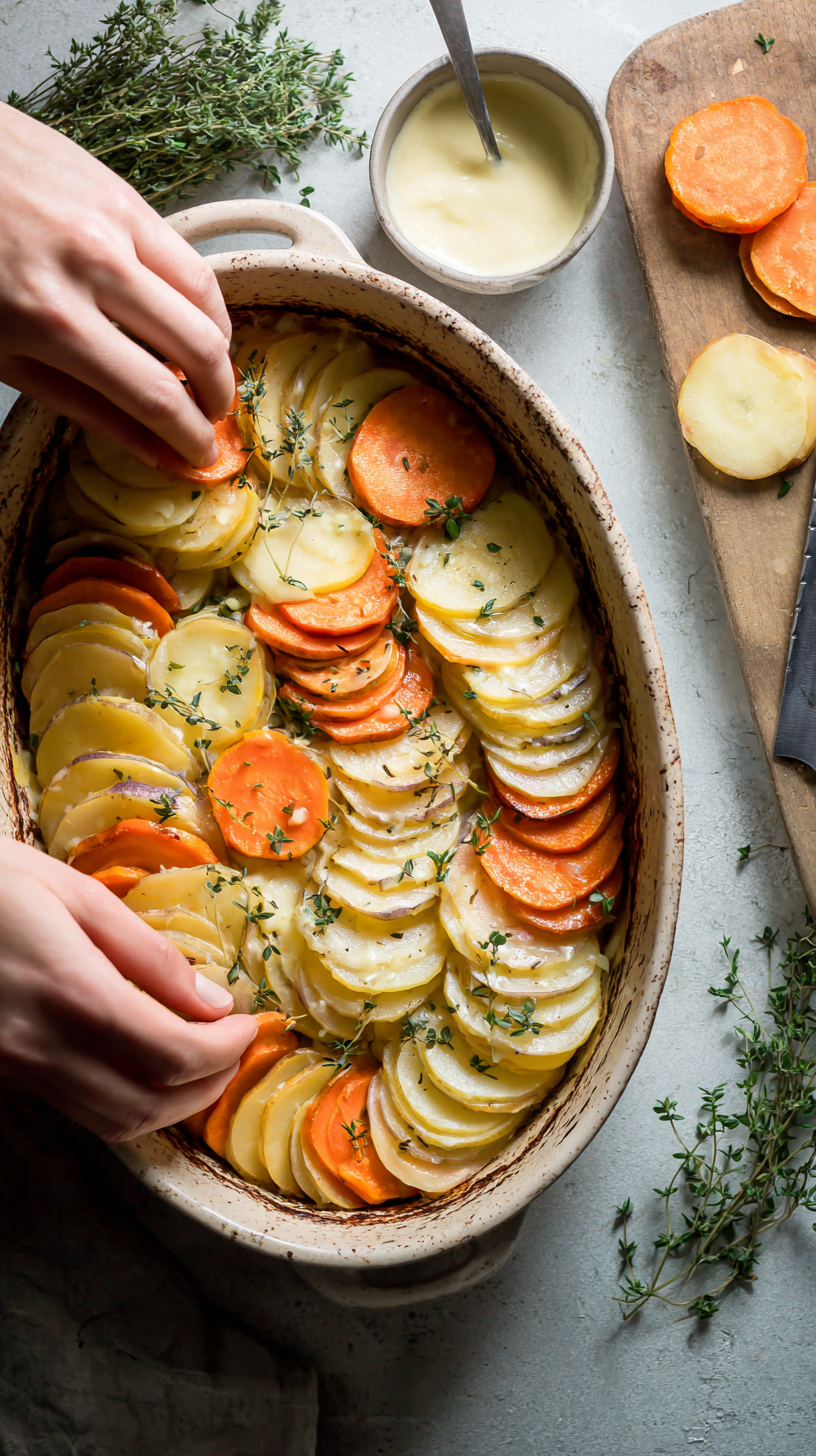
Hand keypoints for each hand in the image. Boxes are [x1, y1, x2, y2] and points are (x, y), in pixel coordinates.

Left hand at [0, 103, 233, 466]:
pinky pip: (185, 254)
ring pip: (205, 298)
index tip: (200, 454)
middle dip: (217, 395)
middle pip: (197, 347)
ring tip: (207, 369)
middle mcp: (92, 267)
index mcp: (51, 321)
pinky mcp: (121, 192)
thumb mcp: (1, 356)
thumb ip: (82, 405)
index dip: (189, 436)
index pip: (154, 395)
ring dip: (219, 346)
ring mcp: (112, 222)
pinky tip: (189, 319)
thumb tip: (150, 447)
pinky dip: (198, 298)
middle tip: (213, 414)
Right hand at [0, 841, 255, 1141]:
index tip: (248, 1022)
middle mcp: (44, 1046)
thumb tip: (212, 999)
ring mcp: (19, 1069)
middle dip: (209, 1086)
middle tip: (235, 1048)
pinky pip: (79, 1110)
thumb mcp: (74, 893)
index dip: (226, 1048)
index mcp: (72, 992)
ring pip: (113, 1123)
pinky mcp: (6, 1074)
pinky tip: (146, 1066)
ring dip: (171, 1106)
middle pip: (149, 1105)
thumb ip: (146, 953)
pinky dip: (128, 1104)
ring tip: (202, 1064)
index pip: (175, 1053)